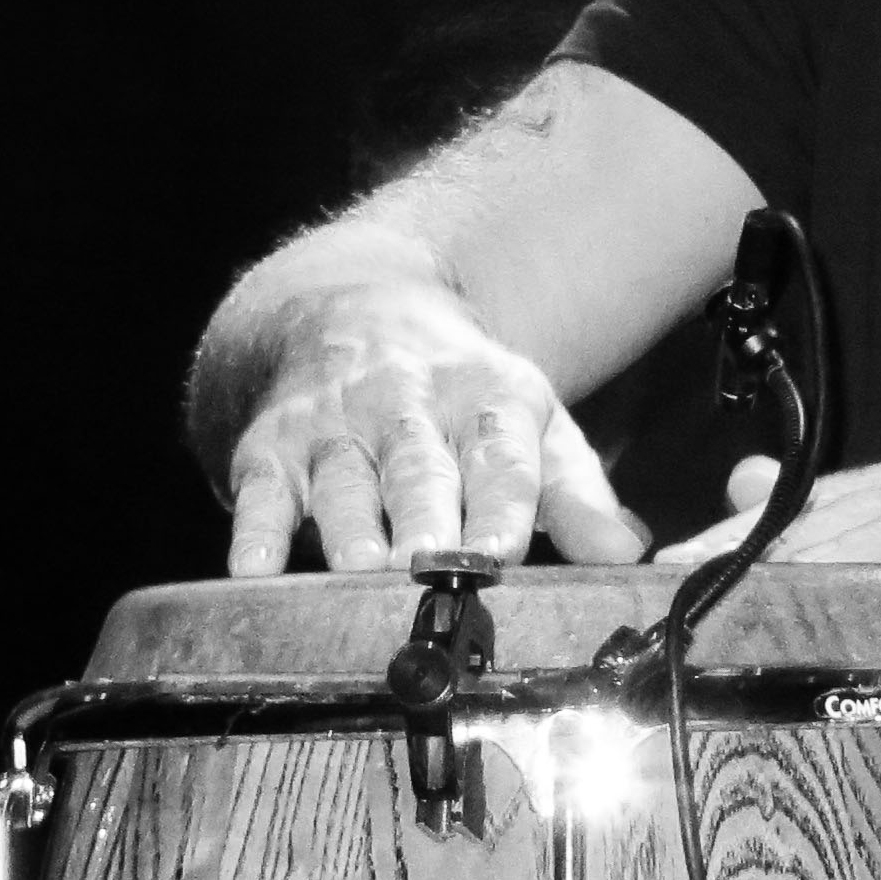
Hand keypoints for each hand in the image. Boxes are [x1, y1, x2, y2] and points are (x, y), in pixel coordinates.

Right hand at [220, 279, 642, 577]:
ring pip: (343, 479)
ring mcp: (335, 427)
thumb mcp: (530, 425)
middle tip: (431, 562)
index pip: (501, 457)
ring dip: (349, 524)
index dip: (503, 504)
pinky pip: (260, 490)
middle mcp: (407, 408)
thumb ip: (575, 495)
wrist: (352, 312)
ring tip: (360, 564)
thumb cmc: (456, 396)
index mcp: (485, 403)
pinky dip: (254, 528)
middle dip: (425, 515)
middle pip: (419, 467)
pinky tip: (251, 567)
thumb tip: (629, 555)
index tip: (504, 549)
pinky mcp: (271, 446)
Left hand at [653, 442, 880, 745]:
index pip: (826, 503)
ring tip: (733, 566)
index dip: (748, 528)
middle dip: (753, 531)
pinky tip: (830, 565)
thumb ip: (869, 573)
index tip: (676, 563)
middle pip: (838, 498)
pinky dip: (880, 543)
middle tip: (681, 564)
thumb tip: (764, 525)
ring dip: (801, 535)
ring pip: (880, 506)